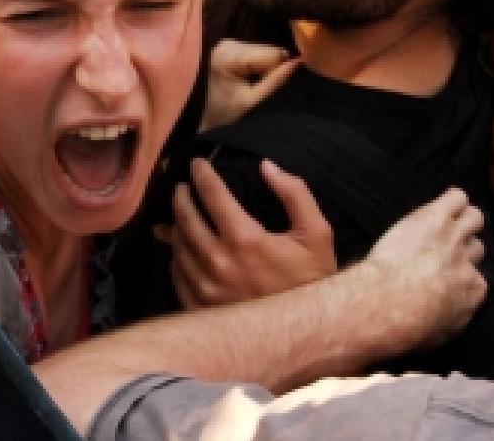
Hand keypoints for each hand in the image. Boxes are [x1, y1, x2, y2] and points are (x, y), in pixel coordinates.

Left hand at [164, 158, 335, 308]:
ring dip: (177, 225)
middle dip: (182, 197)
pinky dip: (177, 256)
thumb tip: (266, 166)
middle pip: (186, 218)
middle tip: (182, 188)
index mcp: (244, 238)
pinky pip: (177, 274)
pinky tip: (183, 249)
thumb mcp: (317, 232)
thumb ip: (294, 193)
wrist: (306, 329)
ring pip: (178, 245)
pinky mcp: (200, 307)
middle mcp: (219, 261)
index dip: (202, 174)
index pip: (211, 194)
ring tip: (183, 216)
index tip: (197, 164)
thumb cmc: (311, 278)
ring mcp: (206, 287)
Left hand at [202, 40, 300, 131]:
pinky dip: (258, 63)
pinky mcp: (230, 45)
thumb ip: (275, 80)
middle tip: (262, 86)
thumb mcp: (254, 100)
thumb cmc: (228, 112)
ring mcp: (227, 43)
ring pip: (264, 49)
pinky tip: (250, 75)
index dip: (280, 69)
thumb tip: (298, 62)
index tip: (277, 83)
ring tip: (255, 83)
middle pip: (267, 49)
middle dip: (271, 67)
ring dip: (265, 66)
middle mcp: (226, 45)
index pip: (270, 54)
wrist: (210, 115)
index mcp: (228, 57)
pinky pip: (257, 51)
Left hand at [359, 189, 487, 348]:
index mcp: (473, 292)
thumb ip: (449, 320)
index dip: (459, 277)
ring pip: (474, 218)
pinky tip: (441, 204)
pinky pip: (456, 197)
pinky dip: (451, 198)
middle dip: (461, 249)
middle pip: (476, 248)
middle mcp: (468, 263)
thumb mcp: (435, 336)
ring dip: (462, 219)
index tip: (443, 279)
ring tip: (445, 223)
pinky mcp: (436, 216)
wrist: (387, 303)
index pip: (476, 279)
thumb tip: (445, 316)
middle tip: (440, 251)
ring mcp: (454, 237)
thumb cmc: (404, 327)